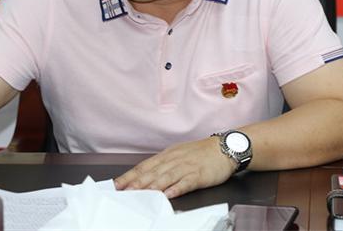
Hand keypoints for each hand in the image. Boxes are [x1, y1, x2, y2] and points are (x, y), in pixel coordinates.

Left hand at [114, 137, 235, 197]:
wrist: (225, 148)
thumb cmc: (201, 153)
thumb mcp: (178, 154)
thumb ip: (163, 165)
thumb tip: (146, 175)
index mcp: (167, 155)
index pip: (144, 166)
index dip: (130, 175)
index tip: (117, 184)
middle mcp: (174, 160)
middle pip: (152, 172)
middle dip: (136, 182)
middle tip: (124, 191)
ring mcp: (186, 167)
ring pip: (166, 177)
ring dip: (152, 186)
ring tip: (141, 194)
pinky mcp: (199, 175)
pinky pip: (186, 182)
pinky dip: (176, 188)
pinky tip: (168, 195)